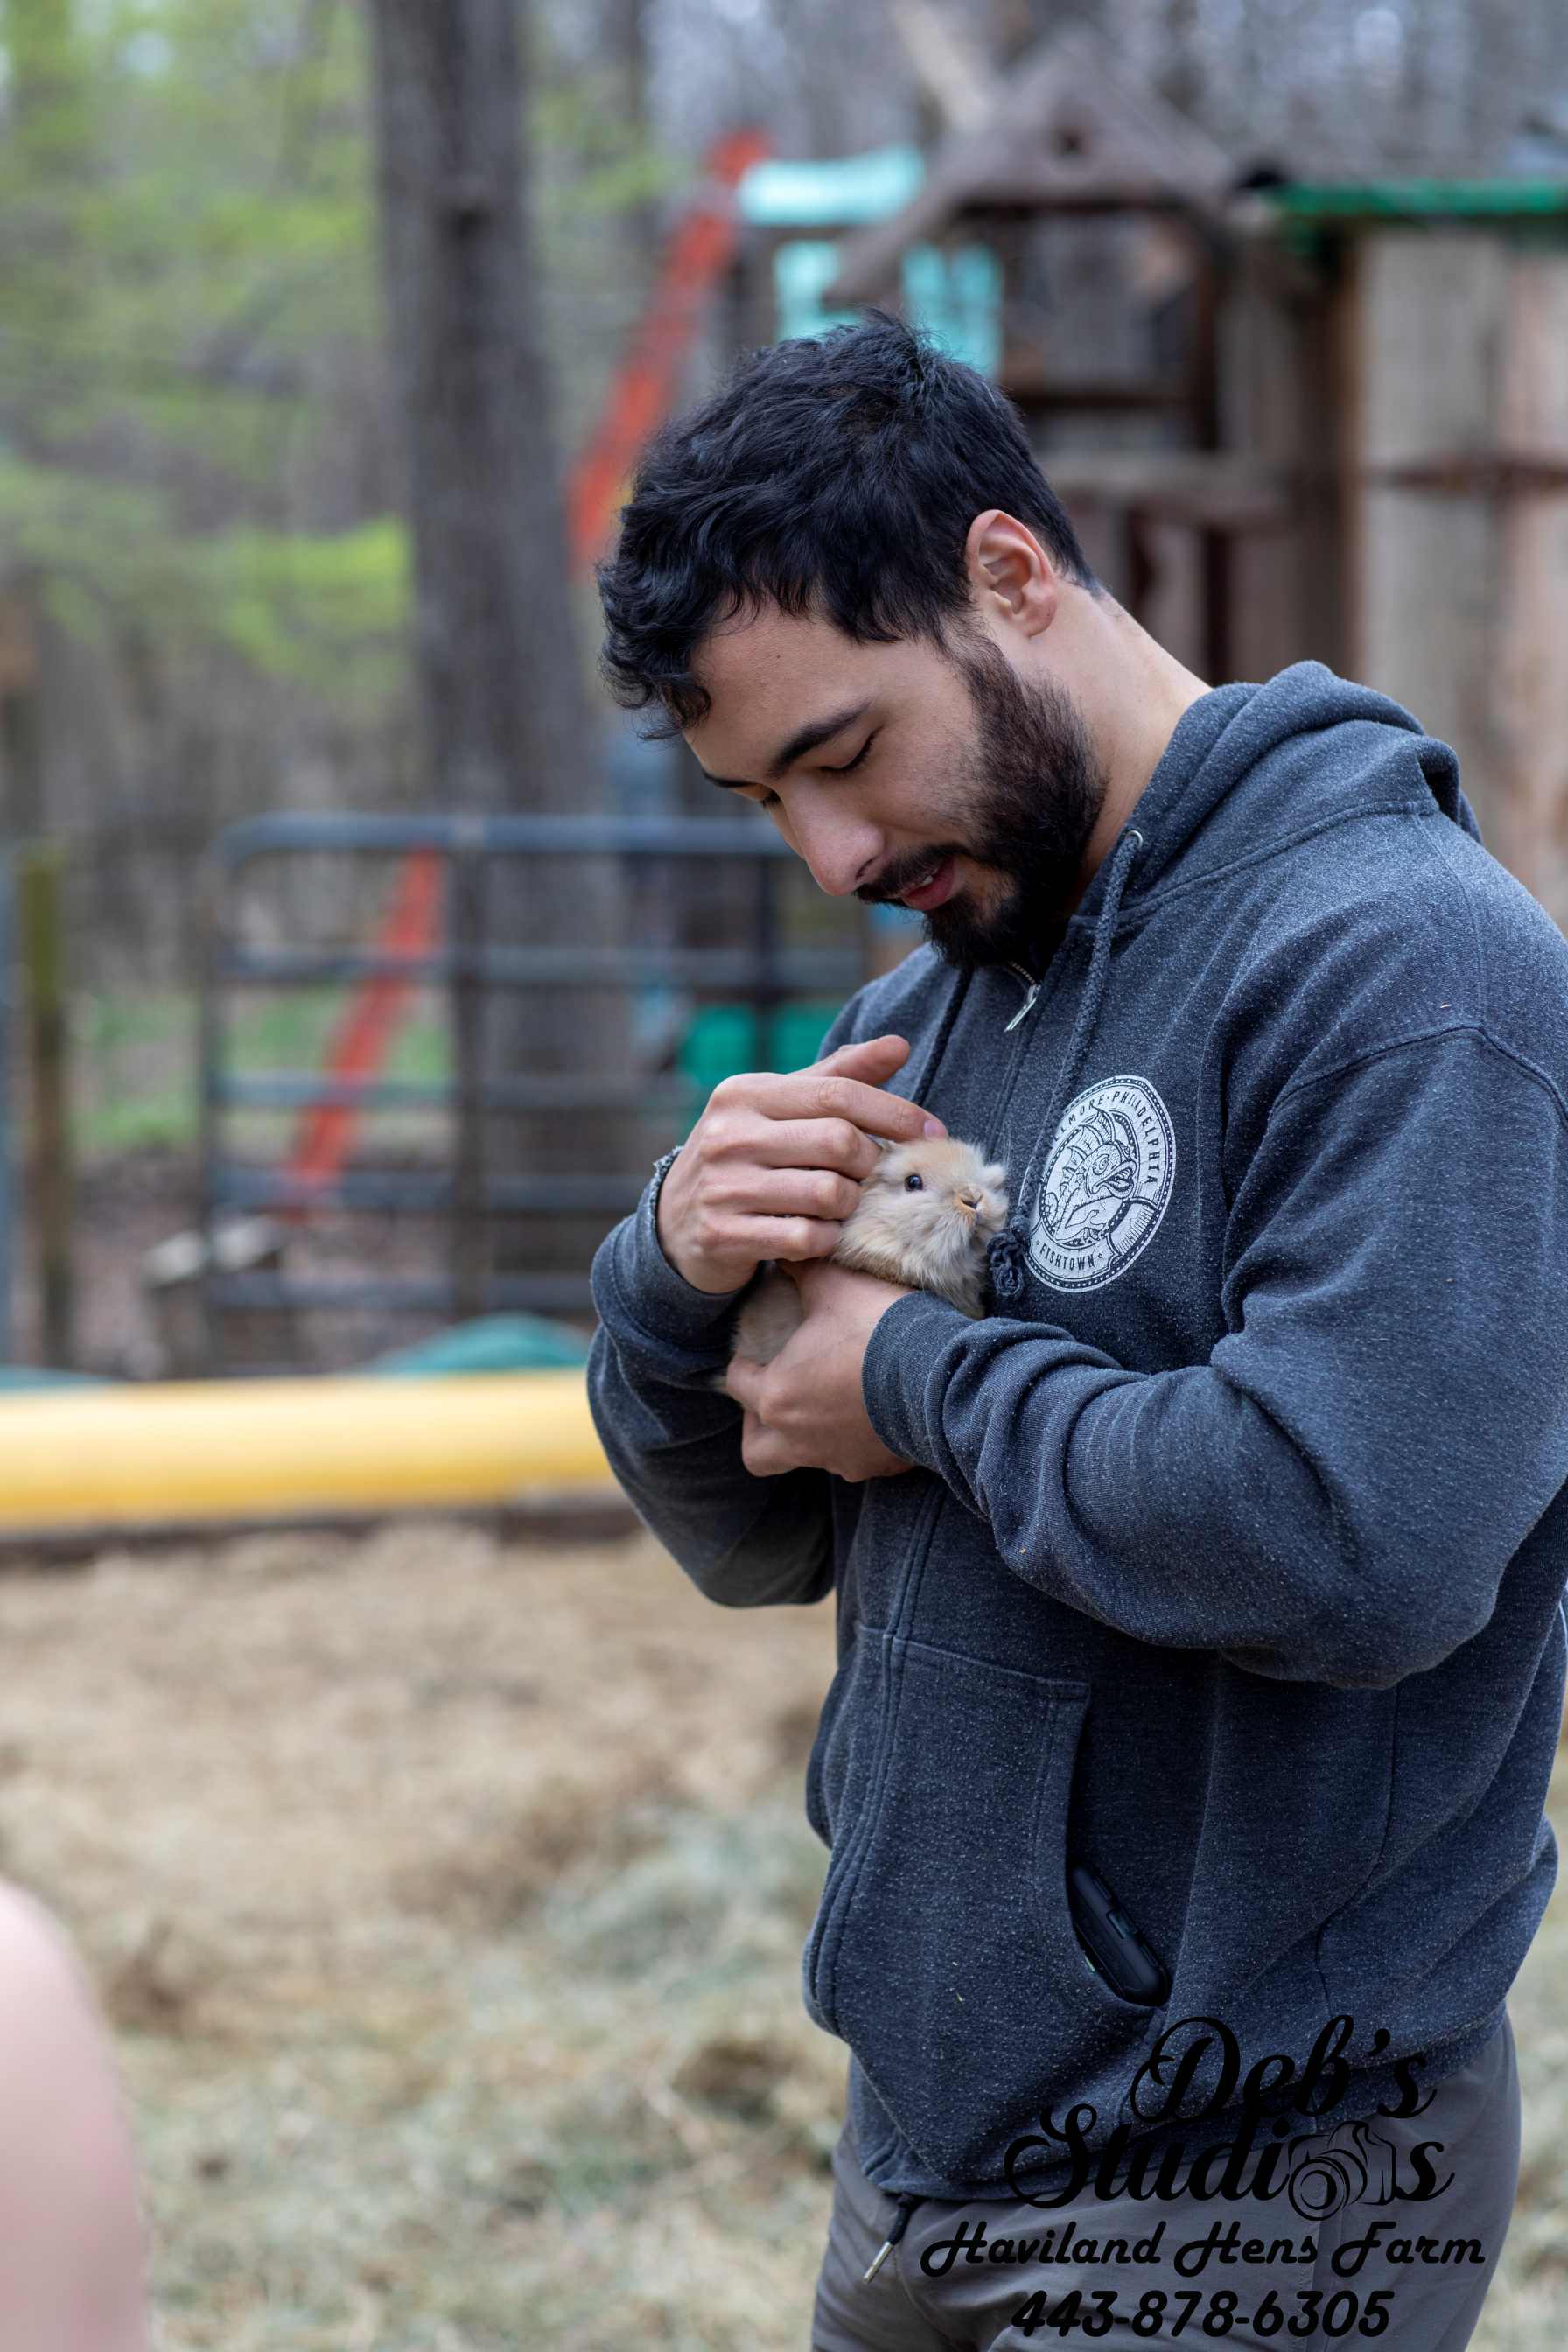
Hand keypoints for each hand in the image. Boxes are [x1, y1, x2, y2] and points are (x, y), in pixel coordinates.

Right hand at [655, 1034, 945, 1293]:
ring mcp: (722, 1186)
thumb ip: (839, 1077)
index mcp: (745, 1092)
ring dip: (850, 1205)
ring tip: (843, 1204)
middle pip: (839, 1142)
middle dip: (871, 1162)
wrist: (677, 1222)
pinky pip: (805, 1238)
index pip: (837, 1093)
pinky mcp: (723, 1234)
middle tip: (872, 1174)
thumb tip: (900, 1045)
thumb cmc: (749, 1155)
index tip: (932, 1130)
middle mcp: (728, 1134)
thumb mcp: (781, 1108)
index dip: (894, 1112)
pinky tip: (821, 1234)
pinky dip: (826, 1239)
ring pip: (828, 1194)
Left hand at [723, 1258, 916, 1480]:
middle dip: (758, 1427)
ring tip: (825, 1406)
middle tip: (778, 1397)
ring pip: (805, 1459)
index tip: (756, 1354)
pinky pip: (854, 1462)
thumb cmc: (876, 1326)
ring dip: (806, 1436)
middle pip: (757, 1451)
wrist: (940, 1374)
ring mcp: (837, 1458)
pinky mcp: (874, 1466)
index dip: (742, 1366)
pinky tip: (871, 1415)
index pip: (737, 1385)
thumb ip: (803, 1269)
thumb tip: (787, 1252)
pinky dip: (855, 1443)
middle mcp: (798, 1436)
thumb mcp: (834, 1284)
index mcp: (776, 1394)